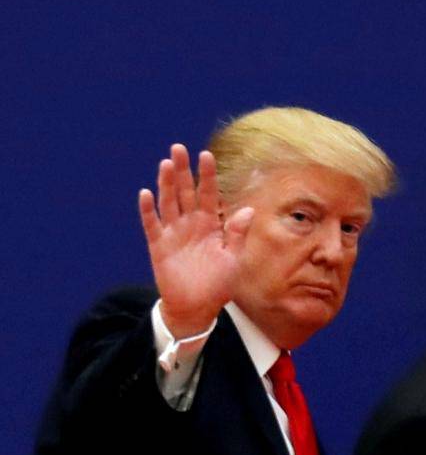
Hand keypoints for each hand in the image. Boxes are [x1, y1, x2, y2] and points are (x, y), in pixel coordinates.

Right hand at [138, 144, 253, 338]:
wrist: (197, 307)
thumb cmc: (218, 283)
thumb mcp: (233, 259)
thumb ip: (237, 234)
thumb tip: (249, 209)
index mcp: (211, 225)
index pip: (209, 194)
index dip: (207, 175)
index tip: (206, 155)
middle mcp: (191, 224)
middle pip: (186, 192)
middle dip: (183, 171)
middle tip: (179, 148)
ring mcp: (174, 233)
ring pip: (168, 203)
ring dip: (166, 184)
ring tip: (166, 163)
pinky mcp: (158, 246)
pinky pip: (152, 225)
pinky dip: (148, 210)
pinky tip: (146, 193)